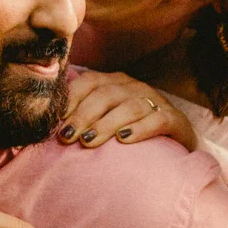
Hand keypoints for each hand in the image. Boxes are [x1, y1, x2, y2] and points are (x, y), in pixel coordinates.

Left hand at [55, 72, 199, 151]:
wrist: (176, 146)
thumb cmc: (131, 134)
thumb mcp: (105, 121)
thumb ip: (82, 119)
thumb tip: (50, 127)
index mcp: (115, 83)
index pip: (89, 82)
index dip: (71, 99)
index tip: (55, 121)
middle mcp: (135, 87)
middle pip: (106, 95)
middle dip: (83, 115)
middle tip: (68, 137)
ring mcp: (156, 101)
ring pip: (129, 107)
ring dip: (106, 124)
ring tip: (89, 141)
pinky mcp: (174, 119)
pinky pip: (157, 120)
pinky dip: (140, 129)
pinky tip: (124, 140)